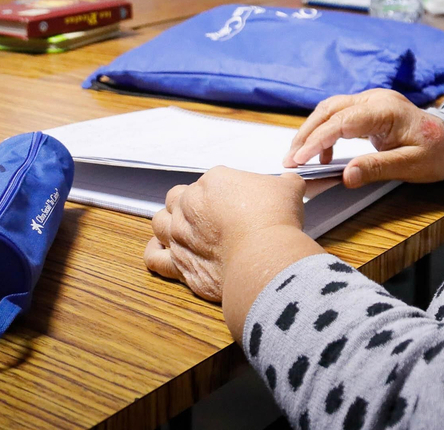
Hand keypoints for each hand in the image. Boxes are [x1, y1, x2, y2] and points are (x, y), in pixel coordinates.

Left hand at [144, 167, 304, 302]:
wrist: (265, 257)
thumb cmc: (275, 219)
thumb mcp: (288, 189)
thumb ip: (286, 182)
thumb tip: (290, 182)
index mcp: (213, 180)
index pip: (209, 181)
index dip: (222, 192)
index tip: (237, 203)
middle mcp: (189, 205)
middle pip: (177, 197)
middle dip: (190, 204)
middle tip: (209, 215)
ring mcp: (179, 235)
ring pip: (159, 222)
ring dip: (169, 224)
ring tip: (183, 229)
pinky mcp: (178, 263)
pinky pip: (153, 257)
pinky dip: (155, 252)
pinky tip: (162, 249)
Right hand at [286, 88, 443, 187]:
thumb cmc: (435, 153)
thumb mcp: (410, 166)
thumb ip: (377, 169)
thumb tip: (346, 176)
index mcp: (385, 109)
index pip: (342, 121)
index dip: (317, 140)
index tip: (298, 159)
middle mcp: (375, 99)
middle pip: (330, 109)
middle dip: (306, 134)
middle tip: (290, 160)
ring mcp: (372, 101)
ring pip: (331, 109)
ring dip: (312, 131)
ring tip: (299, 157)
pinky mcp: (369, 108)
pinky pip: (339, 115)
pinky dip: (326, 131)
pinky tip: (323, 154)